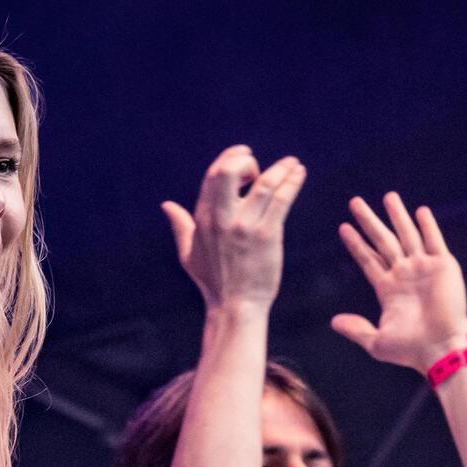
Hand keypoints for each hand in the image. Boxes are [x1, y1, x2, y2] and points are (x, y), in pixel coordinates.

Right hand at [162, 145, 305, 313]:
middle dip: (245, 159)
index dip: (229, 160)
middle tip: (259, 166)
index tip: (244, 158)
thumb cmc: (213, 283)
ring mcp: (244, 226)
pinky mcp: (266, 235)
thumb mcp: (188, 253)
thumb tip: (167, 205)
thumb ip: (180, 226)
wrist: (235, 307)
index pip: (213, 176)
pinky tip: (299, 174)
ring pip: (263, 184)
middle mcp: (222, 219)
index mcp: (204, 218)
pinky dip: (292, 183)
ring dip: (280, 169)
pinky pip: (280, 200)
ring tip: (293, 163)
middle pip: (229, 171)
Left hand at [331, 192, 466, 374]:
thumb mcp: (376, 342)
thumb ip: (357, 329)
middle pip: (383, 241)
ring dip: (397, 216)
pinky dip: (428, 226)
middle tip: (354, 202)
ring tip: (388, 196)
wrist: (440, 349)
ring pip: (407, 235)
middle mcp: (404, 274)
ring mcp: (424, 268)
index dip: (356, 243)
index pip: (368, 259)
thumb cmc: (410, 350)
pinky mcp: (444, 267)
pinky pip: (434, 241)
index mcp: (388, 289)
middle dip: (369, 221)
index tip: (343, 228)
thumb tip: (334, 322)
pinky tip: (420, 211)